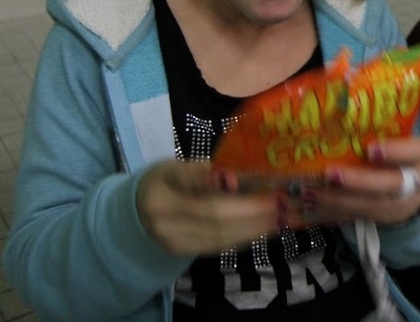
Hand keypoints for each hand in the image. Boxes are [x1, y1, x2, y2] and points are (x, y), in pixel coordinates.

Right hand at [136, 160, 301, 254]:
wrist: (137, 212)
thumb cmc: (164, 181)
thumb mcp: (177, 166)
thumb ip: (206, 172)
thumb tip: (235, 177)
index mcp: (162, 192)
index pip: (201, 196)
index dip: (236, 197)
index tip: (264, 192)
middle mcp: (165, 221)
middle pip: (215, 220)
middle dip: (254, 214)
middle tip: (282, 205)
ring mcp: (174, 241)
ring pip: (220, 237)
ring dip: (254, 228)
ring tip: (280, 217)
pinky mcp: (184, 253)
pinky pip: (218, 246)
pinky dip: (244, 236)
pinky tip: (263, 228)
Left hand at [305, 136, 419, 226]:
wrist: (412, 187)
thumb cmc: (397, 152)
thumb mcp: (397, 138)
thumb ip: (376, 126)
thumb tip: (337, 96)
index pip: (414, 151)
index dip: (394, 151)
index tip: (370, 149)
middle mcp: (416, 183)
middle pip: (391, 184)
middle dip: (359, 181)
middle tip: (330, 175)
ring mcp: (402, 205)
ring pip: (372, 206)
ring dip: (339, 200)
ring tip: (312, 192)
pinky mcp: (384, 218)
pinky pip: (359, 217)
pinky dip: (335, 213)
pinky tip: (315, 207)